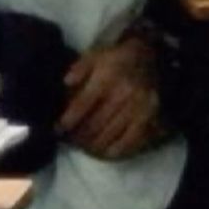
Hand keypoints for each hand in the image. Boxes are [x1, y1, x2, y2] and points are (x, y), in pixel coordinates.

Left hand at [56, 37, 162, 159]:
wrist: (150, 57)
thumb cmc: (117, 59)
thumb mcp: (95, 56)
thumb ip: (79, 69)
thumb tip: (66, 83)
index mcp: (107, 77)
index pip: (82, 105)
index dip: (68, 121)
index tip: (58, 129)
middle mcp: (122, 93)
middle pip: (95, 124)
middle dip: (79, 136)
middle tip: (71, 141)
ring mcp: (137, 108)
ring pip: (110, 136)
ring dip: (94, 146)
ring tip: (84, 148)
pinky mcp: (148, 118)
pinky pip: (130, 142)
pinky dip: (115, 151)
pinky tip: (105, 152)